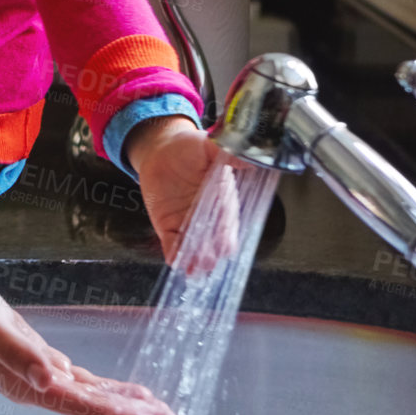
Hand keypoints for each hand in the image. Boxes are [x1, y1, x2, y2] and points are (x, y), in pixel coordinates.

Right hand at [0, 279, 179, 414]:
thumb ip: (19, 354)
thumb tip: (50, 379)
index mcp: (29, 385)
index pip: (82, 405)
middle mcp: (39, 389)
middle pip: (93, 407)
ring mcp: (41, 380)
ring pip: (92, 397)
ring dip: (127, 405)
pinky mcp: (42, 365)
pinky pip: (83, 383)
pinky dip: (108, 389)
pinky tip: (128, 393)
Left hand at [126, 117, 240, 271]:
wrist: (161, 149)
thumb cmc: (188, 147)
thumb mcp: (211, 146)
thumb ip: (230, 154)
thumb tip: (254, 156)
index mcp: (224, 200)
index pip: (229, 224)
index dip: (227, 236)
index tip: (225, 246)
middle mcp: (209, 217)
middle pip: (212, 242)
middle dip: (211, 253)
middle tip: (208, 261)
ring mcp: (189, 224)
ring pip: (194, 248)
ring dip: (194, 259)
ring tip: (194, 268)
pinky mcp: (169, 227)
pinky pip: (172, 245)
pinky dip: (174, 254)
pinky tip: (175, 261)